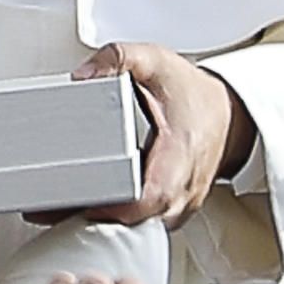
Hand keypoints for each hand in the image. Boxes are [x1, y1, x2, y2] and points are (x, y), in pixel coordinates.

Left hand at [59, 42, 247, 229]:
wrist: (227, 113)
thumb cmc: (194, 94)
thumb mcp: (157, 62)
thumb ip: (120, 58)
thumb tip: (84, 74)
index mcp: (182, 151)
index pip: (155, 195)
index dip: (121, 206)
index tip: (89, 203)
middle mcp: (185, 185)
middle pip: (141, 218)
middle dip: (98, 215)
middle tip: (56, 205)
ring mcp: (182, 203)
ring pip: (141, 225)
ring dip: (106, 219)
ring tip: (65, 206)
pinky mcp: (174, 210)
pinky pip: (145, 223)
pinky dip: (119, 217)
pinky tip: (91, 206)